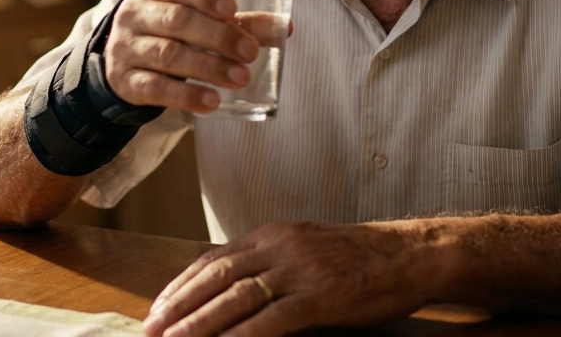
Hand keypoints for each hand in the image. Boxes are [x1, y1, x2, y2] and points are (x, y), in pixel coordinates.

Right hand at [105, 0, 262, 113]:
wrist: (120, 63)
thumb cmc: (168, 32)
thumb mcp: (194, 19)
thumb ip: (239, 22)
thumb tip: (287, 28)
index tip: (232, 8)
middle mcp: (135, 15)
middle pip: (177, 21)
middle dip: (218, 37)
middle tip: (251, 53)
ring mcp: (126, 48)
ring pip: (169, 55)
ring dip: (208, 68)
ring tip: (241, 78)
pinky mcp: (125, 81)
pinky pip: (156, 89)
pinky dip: (186, 96)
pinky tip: (212, 102)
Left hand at [143, 221, 426, 336]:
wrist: (410, 255)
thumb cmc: (361, 258)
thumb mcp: (307, 249)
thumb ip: (270, 262)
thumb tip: (231, 280)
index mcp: (274, 235)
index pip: (213, 259)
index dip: (181, 285)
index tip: (158, 308)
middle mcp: (280, 247)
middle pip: (216, 276)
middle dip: (179, 305)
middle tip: (150, 329)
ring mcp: (300, 270)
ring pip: (236, 297)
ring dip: (199, 323)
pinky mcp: (321, 295)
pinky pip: (274, 318)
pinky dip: (244, 336)